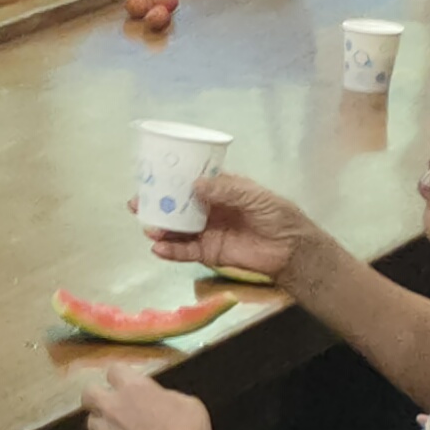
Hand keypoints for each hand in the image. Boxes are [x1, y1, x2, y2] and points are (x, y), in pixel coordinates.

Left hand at [81, 364, 217, 429]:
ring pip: (91, 421)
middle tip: (112, 403)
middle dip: (98, 395)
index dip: (121, 376)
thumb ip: (165, 396)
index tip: (128, 383)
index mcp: (133, 388)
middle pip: (89, 393)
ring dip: (103, 423)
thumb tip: (158, 400)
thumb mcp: (188, 403)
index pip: (114, 370)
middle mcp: (112, 406)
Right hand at [141, 172, 324, 283]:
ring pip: (176, 229)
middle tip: (137, 203)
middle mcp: (208, 209)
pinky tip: (158, 249)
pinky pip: (185, 251)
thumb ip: (227, 189)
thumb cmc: (278, 216)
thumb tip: (195, 184)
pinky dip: (170, 251)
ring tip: (149, 228)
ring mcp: (206, 231)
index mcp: (219, 190)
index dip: (170, 179)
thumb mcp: (255, 196)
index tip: (150, 176)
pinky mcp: (208, 253)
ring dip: (159, 228)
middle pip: (176, 206)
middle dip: (156, 205)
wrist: (291, 250)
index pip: (190, 181)